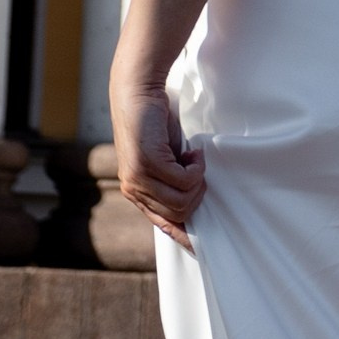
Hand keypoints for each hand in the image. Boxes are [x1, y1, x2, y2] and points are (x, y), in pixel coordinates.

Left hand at [112, 76, 205, 249]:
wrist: (138, 92)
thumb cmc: (155, 124)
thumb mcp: (166, 159)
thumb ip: (173, 180)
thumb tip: (193, 202)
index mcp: (138, 193)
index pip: (164, 224)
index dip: (185, 236)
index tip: (203, 246)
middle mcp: (134, 190)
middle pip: (179, 213)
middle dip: (197, 194)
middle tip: (198, 171)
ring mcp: (138, 178)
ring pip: (182, 200)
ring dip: (197, 180)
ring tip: (194, 160)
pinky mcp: (147, 164)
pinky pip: (183, 180)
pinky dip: (196, 167)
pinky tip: (193, 153)